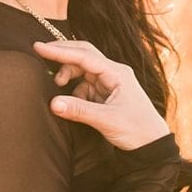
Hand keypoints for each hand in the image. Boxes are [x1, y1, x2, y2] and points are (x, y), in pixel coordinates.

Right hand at [32, 39, 169, 150]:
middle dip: (62, 55)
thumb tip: (53, 103)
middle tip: (40, 54)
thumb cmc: (136, 129)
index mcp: (117, 73)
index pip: (84, 56)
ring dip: (68, 76)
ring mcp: (109, 83)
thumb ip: (79, 110)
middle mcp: (113, 73)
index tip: (39, 47)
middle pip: (83, 55)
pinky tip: (70, 100)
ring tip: (58, 87)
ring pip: (82, 70)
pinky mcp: (105, 93)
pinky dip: (73, 90)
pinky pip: (84, 85)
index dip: (60, 51)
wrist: (152, 144)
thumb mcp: (106, 120)